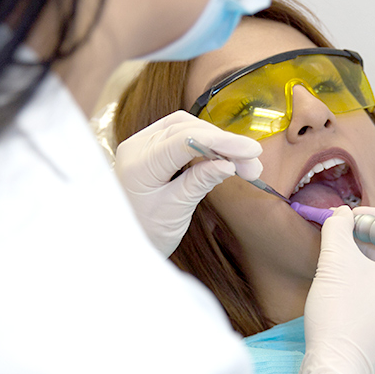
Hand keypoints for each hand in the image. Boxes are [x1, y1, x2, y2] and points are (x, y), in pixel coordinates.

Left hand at [114, 110, 261, 256]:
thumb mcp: (174, 211)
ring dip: (218, 142)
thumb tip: (228, 163)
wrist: (120, 245)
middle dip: (225, 143)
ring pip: (187, 128)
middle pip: (188, 128)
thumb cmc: (144, 233)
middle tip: (254, 165)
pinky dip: (206, 145)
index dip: (223, 142)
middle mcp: (137, 146)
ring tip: (245, 164)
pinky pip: (182, 136)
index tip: (252, 152)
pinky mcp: (151, 149)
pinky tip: (225, 158)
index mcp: (138, 163)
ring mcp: (142, 145)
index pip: (186, 139)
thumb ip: (199, 182)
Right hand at [299, 206, 374, 373]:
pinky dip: (362, 278)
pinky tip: (340, 281)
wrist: (336, 368)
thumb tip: (341, 215)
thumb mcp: (336, 259)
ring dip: (360, 257)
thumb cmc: (341, 315)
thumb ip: (339, 227)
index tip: (346, 217)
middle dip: (363, 238)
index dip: (370, 217)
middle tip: (338, 235)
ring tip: (335, 258)